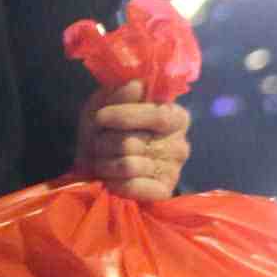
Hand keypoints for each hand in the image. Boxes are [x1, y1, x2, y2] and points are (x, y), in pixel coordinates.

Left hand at [77, 79, 192, 200]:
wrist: (96, 160)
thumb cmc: (105, 127)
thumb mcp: (106, 103)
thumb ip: (120, 94)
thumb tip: (136, 85)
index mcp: (175, 116)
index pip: (157, 116)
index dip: (124, 117)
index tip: (100, 117)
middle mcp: (180, 144)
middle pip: (133, 143)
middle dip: (104, 143)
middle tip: (97, 143)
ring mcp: (174, 170)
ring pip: (128, 166)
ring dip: (104, 163)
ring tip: (102, 160)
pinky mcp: (164, 191)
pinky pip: (133, 187)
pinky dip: (114, 182)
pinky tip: (111, 178)